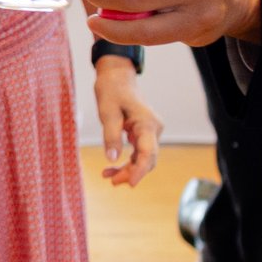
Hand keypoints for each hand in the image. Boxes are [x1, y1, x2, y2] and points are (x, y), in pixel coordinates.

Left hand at [90, 56, 161, 184]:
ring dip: (128, 169)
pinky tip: (113, 168)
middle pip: (148, 159)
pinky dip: (128, 161)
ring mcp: (150, 131)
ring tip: (108, 177)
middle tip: (111, 182)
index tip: (130, 184)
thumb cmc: (112, 91)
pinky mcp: (143, 133)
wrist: (117, 77)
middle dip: (131, 173)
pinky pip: (139, 152)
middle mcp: (153, 129)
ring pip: (144, 158)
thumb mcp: (107, 112)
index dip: (140, 170)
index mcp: (147, 123)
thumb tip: (112, 158)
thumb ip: (111, 135)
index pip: (148, 153)